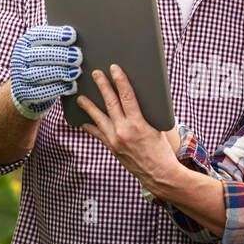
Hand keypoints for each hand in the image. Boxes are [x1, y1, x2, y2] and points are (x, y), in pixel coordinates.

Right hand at [9, 24, 81, 119]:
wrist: (25, 87)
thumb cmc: (42, 62)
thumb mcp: (45, 48)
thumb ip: (57, 41)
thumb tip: (78, 34)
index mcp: (26, 42)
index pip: (39, 35)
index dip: (56, 35)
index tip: (73, 36)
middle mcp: (20, 57)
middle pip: (39, 55)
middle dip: (60, 55)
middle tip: (78, 56)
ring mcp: (21, 76)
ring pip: (39, 73)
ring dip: (60, 72)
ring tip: (76, 71)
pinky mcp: (25, 93)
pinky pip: (42, 92)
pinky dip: (59, 89)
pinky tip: (72, 86)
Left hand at [77, 64, 180, 194]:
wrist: (159, 174)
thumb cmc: (162, 150)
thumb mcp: (158, 128)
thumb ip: (146, 114)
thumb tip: (136, 99)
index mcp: (139, 123)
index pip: (127, 96)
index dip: (120, 80)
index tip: (114, 69)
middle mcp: (124, 131)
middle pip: (110, 103)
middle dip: (102, 86)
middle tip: (96, 74)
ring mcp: (116, 140)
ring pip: (99, 118)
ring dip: (89, 106)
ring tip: (81, 97)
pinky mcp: (112, 148)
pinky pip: (98, 134)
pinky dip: (91, 126)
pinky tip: (85, 121)